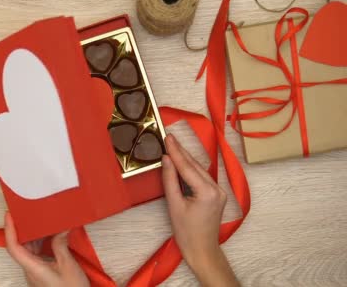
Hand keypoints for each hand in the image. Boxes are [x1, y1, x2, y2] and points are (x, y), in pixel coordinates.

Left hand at [4, 213, 89, 286]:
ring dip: (34, 235)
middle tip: (28, 212)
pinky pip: (36, 254)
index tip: (10, 215)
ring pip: (29, 250)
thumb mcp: (68, 265)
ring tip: (41, 220)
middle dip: (23, 228)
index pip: (13, 247)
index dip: (9, 229)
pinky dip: (41, 243)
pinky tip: (49, 235)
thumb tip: (60, 228)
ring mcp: (35, 272)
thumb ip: (60, 245)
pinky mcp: (41, 273)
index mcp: (33, 268)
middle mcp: (30, 270)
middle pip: (20, 246)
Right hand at [162, 134, 238, 286]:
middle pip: (195, 166)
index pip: (187, 167)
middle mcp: (217, 188)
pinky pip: (202, 177)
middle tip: (168, 137)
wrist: (202, 250)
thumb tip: (166, 159)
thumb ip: (170, 180)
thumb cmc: (186, 232)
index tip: (167, 137)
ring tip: (172, 146)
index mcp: (207, 192)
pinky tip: (182, 161)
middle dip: (181, 151)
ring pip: (199, 170)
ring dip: (185, 159)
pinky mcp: (217, 194)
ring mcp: (219, 191)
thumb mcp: (174, 205)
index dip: (175, 151)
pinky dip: (191, 169)